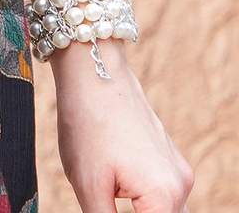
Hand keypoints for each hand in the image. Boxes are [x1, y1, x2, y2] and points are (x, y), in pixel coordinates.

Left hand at [53, 46, 194, 210]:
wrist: (93, 69)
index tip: (104, 212)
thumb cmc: (88, 123)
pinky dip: (144, 204)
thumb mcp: (89, 186)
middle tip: (102, 205)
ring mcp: (177, 170)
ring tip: (109, 195)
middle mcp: (181, 186)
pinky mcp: (168, 158)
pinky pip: (161, 194)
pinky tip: (117, 192)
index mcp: (165, 197)